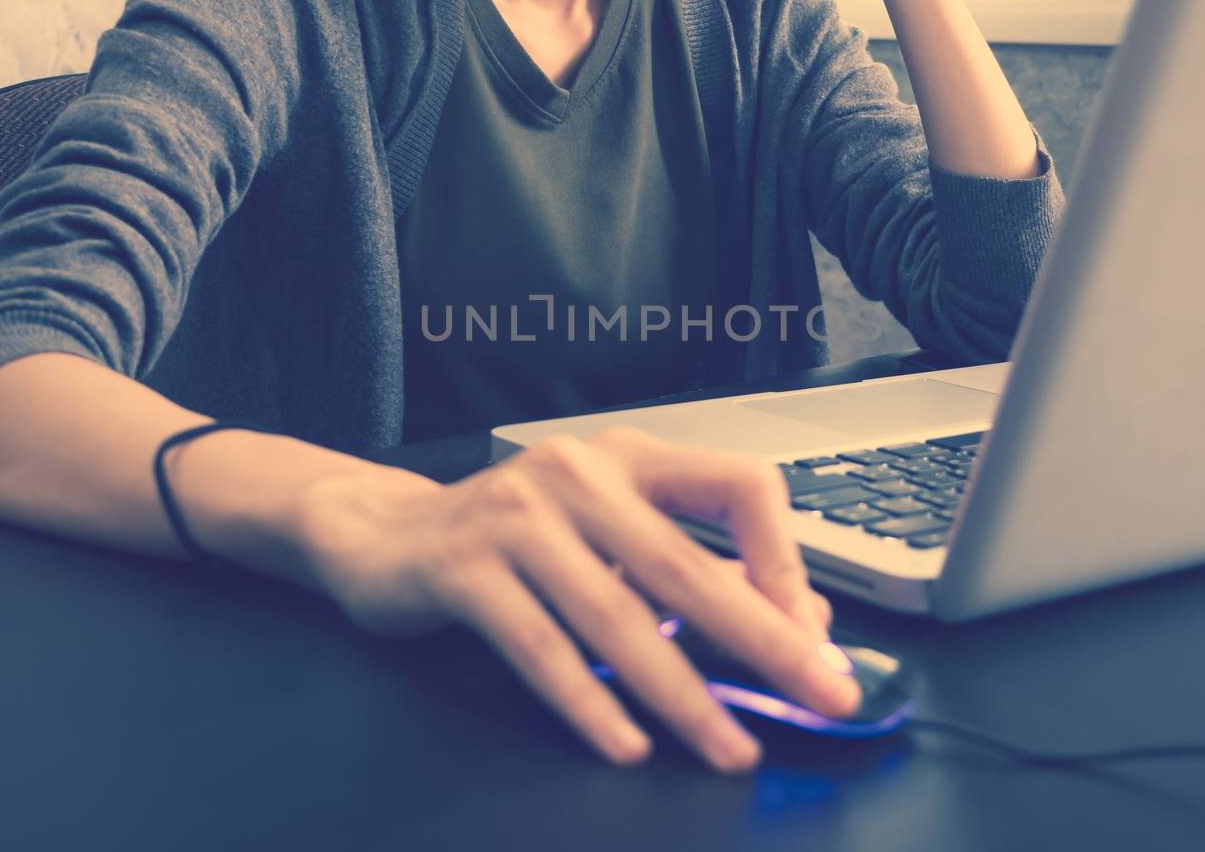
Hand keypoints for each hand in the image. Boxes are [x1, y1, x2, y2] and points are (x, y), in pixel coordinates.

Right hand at [296, 426, 857, 771]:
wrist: (383, 532)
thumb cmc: (512, 536)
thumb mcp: (607, 535)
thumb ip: (690, 568)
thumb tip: (798, 622)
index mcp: (628, 458)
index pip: (738, 484)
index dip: (785, 558)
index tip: (811, 630)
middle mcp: (578, 473)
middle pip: (688, 566)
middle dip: (764, 640)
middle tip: (821, 694)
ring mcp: (517, 516)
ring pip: (617, 616)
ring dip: (682, 693)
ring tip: (728, 746)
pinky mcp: (464, 568)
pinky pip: (540, 646)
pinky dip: (589, 702)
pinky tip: (626, 744)